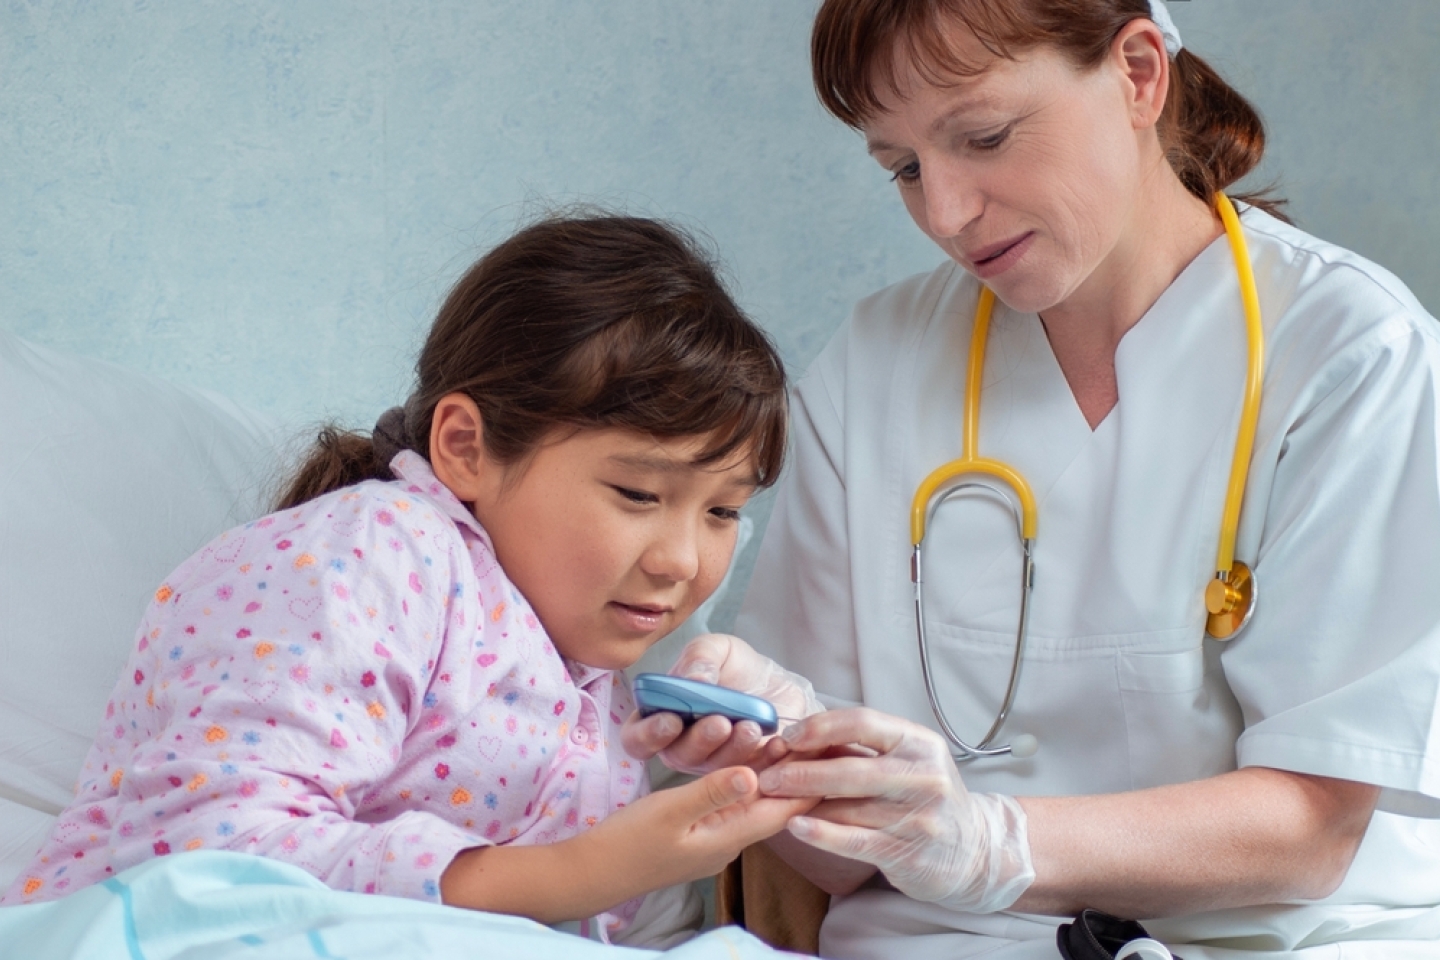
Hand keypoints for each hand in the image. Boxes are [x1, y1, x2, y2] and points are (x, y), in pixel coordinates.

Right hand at [580, 766, 818, 905]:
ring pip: (752, 807)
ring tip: (790, 747)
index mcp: (726, 838)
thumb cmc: (627, 842)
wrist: (590, 874)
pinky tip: (749, 768)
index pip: (780, 811)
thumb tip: (754, 775)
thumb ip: (712, 792)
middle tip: (818, 745)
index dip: (807, 785)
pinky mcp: (697, 837)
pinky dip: (747, 787)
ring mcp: (711, 842)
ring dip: (771, 779)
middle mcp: (726, 843)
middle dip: (794, 778)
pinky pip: (733, 809)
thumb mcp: (669, 811)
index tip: (832, 759)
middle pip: (771, 808)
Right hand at [621, 633, 824, 773]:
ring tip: (750, 727)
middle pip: (677, 756)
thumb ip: (699, 658)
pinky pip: (750, 776)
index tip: (672, 720)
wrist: (776, 683)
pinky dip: (763, 760)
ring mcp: (711, 765)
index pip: (637, 738)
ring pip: (714, 769)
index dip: (649, 734)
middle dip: (698, 740)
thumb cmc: (735, 667)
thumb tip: (692, 680)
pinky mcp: (744, 774)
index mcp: (661, 717)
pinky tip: (775, 741)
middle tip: (719, 723)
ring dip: (732, 749)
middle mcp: (681, 746)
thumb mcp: (716, 649)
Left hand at [757, 708, 1033, 913]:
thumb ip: (859, 749)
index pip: (863, 722)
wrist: (973, 850)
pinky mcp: (909, 853)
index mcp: (920, 743)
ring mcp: (919, 817)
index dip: (819, 727)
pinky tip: (795, 826)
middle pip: (851, 769)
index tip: (787, 736)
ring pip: (848, 807)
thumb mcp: (904, 760)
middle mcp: (924, 776)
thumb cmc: (924, 795)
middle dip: (801, 770)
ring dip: (802, 803)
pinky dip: (821, 833)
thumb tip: (796, 739)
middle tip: (766, 774)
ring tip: (771, 799)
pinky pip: (855, 841)